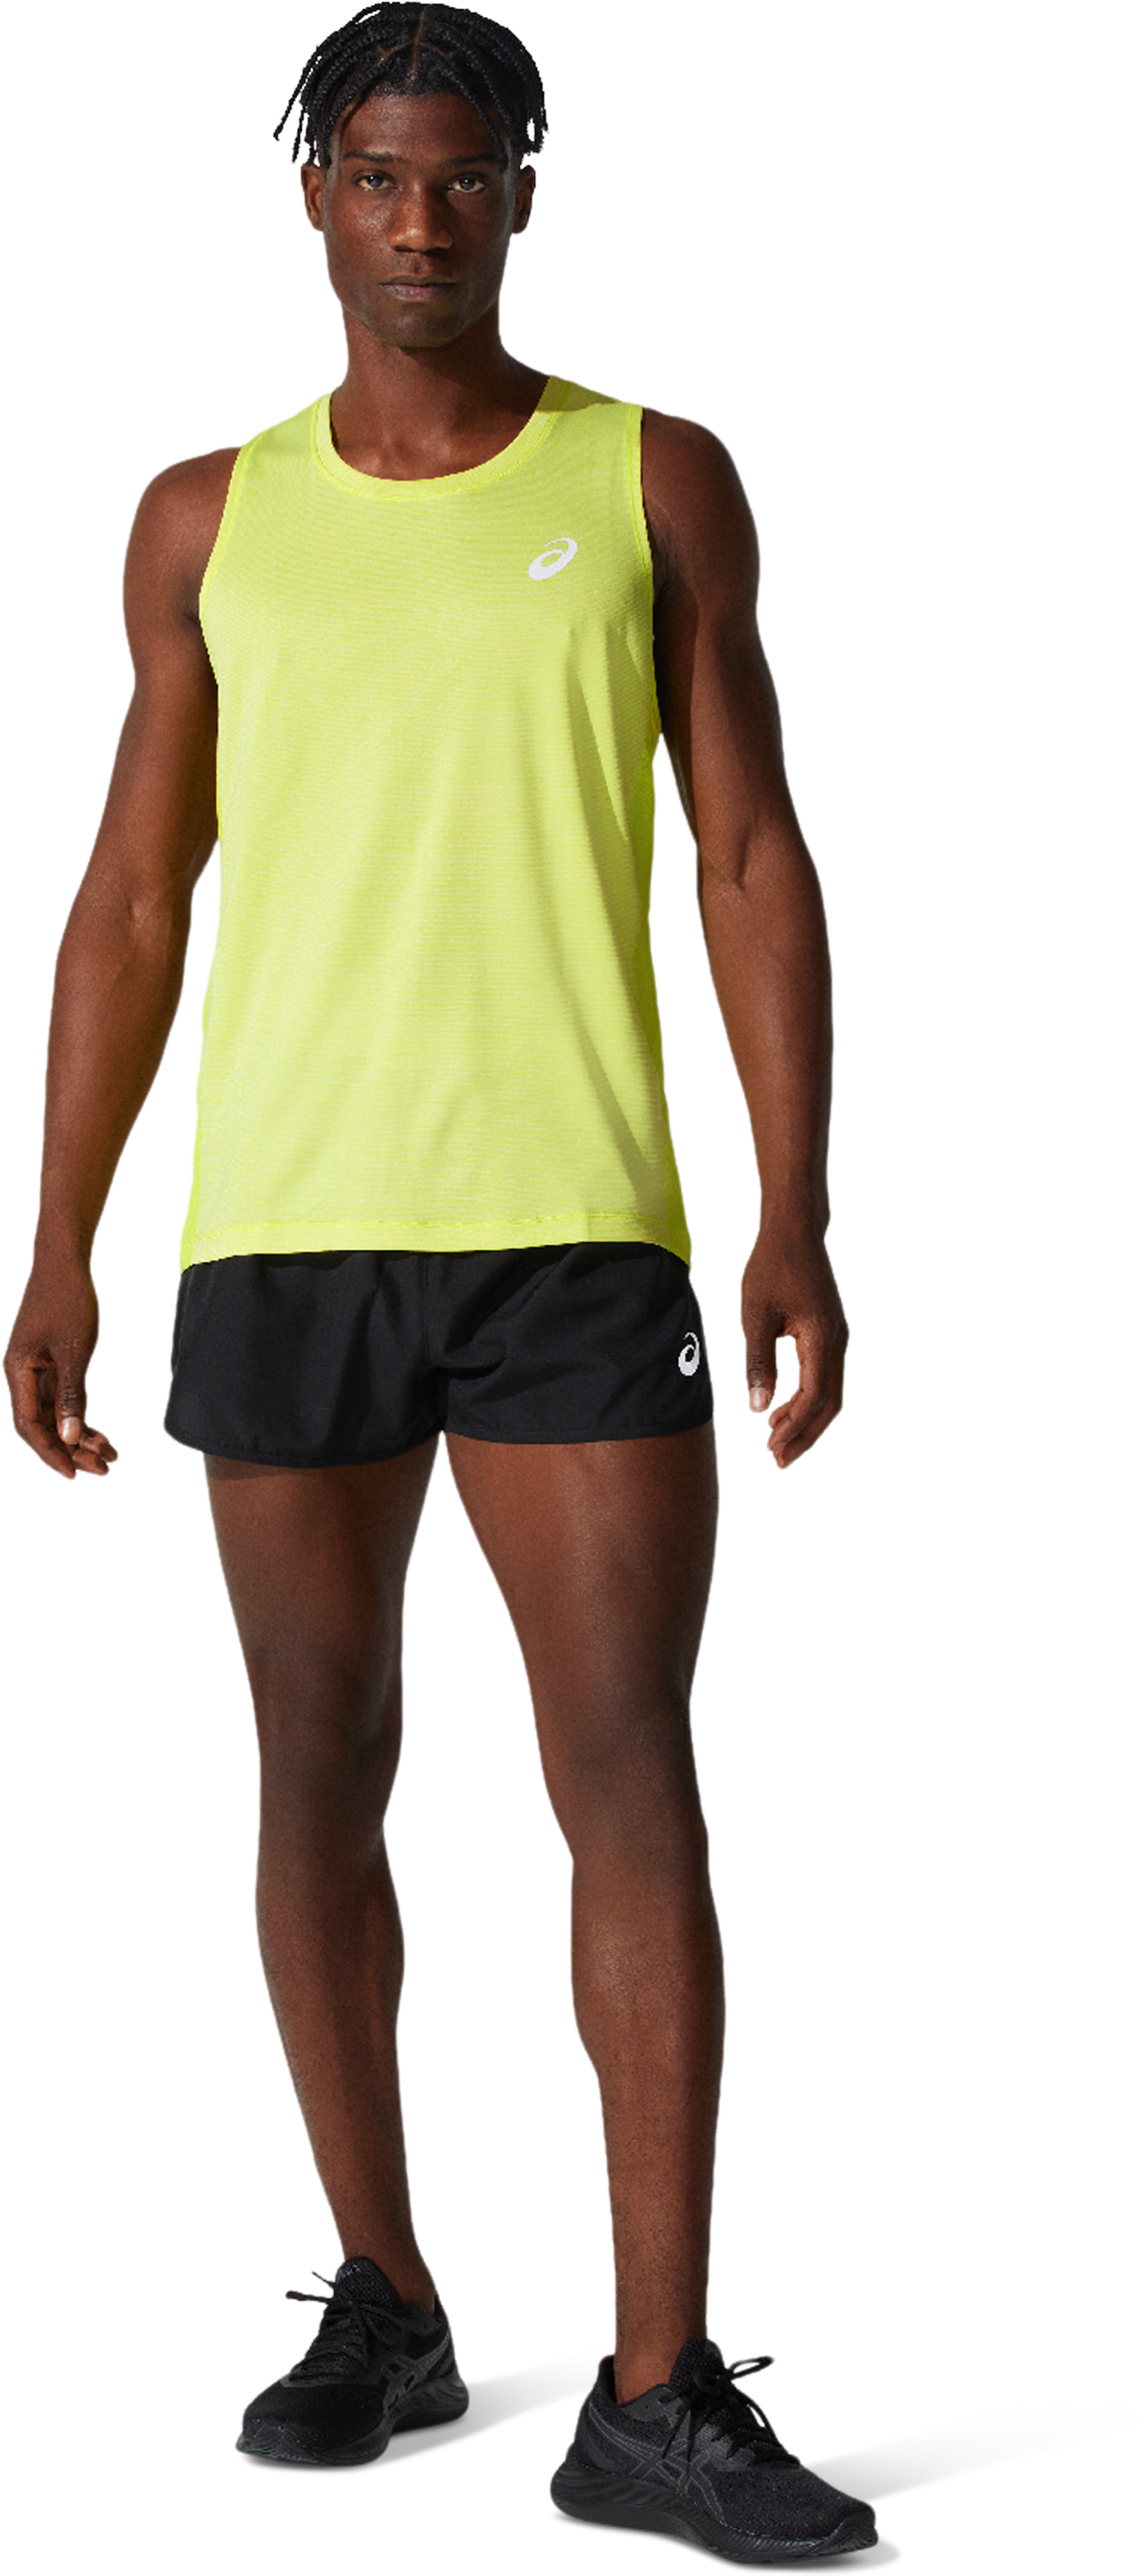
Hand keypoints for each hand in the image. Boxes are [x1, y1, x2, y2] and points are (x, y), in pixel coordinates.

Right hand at [2, 1257, 121, 1483]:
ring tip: (112, 1457)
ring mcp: (35, 1369)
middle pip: (43, 1426)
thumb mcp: (74, 1350)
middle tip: (105, 1471)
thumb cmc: (67, 1299)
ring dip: (83, 1437)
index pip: (30, 1426)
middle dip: (74, 1451)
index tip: (75, 1475)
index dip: (51, 1453)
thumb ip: (72, 1395)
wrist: (65, 1260)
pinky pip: (64, 1399)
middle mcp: (22, 1374)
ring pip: (56, 1415)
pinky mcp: (51, 1362)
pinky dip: (83, 1416)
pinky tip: (104, 1434)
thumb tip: (71, 1438)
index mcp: (17, 1371)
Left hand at [739, 1224, 849, 1472]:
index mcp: (821, 1338)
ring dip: (806, 1421)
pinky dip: (808, 1400)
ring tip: (777, 1441)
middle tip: (778, 1460)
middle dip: (805, 1436)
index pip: (813, 1398)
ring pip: (831, 1393)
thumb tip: (757, 1410)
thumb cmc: (772, 1266)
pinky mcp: (831, 1332)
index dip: (793, 1429)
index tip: (771, 1450)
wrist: (796, 1230)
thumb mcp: (755, 1315)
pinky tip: (783, 1409)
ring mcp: (839, 1337)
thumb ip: (758, 1363)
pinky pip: (827, 1377)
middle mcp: (838, 1341)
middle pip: (830, 1405)